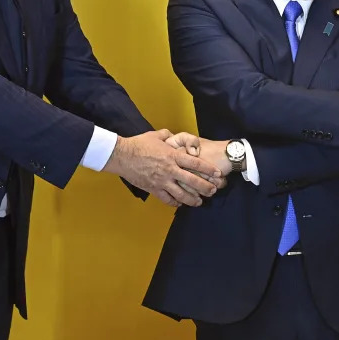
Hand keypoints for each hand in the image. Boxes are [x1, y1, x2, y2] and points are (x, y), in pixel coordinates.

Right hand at [102, 129, 221, 206]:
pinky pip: (167, 199)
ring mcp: (162, 181)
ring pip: (181, 194)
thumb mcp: (156, 135)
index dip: (208, 169)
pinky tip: (180, 204)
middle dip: (205, 187)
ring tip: (200, 202)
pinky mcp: (153, 189)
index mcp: (172, 156)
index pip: (195, 163)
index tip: (217, 173)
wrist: (122, 155)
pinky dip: (175, 202)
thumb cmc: (139, 144)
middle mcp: (170, 169)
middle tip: (213, 191)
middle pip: (192, 181)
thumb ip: (169, 136)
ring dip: (192, 199)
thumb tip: (174, 136)